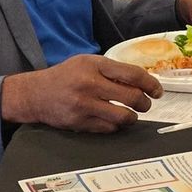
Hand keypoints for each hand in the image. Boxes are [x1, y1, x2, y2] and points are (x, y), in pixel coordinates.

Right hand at [0, 54, 162, 132]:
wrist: (35, 94)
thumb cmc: (67, 76)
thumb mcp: (88, 63)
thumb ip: (113, 70)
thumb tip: (144, 82)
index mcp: (94, 65)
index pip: (133, 74)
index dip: (151, 84)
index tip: (157, 91)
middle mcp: (89, 84)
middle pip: (132, 97)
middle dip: (145, 103)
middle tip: (145, 104)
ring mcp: (84, 105)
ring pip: (124, 116)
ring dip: (133, 117)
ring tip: (131, 114)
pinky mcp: (79, 122)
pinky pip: (109, 128)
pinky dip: (116, 125)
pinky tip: (112, 119)